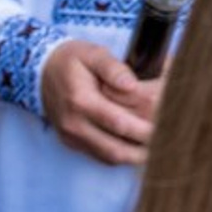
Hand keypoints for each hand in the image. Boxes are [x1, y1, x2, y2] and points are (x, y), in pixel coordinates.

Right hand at [40, 37, 162, 164]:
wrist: (40, 72)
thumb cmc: (70, 61)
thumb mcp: (91, 53)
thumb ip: (112, 67)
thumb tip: (132, 84)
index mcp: (80, 100)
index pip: (119, 122)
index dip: (147, 127)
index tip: (168, 122)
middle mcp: (74, 124)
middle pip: (118, 147)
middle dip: (147, 145)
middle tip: (171, 138)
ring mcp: (72, 137)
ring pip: (112, 158)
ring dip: (138, 156)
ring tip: (161, 146)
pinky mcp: (73, 143)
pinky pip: (102, 157)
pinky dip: (124, 155)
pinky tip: (141, 147)